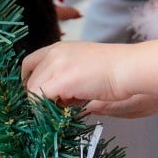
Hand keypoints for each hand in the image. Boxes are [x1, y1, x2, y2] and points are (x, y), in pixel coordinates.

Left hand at [22, 38, 157, 115]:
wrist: (130, 68)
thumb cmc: (117, 71)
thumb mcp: (87, 68)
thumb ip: (70, 79)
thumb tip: (61, 102)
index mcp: (62, 47)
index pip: (30, 63)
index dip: (30, 82)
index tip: (40, 98)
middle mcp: (55, 51)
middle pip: (28, 78)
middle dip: (36, 96)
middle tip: (55, 107)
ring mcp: (56, 63)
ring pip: (31, 91)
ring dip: (42, 105)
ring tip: (66, 108)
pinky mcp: (60, 79)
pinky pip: (38, 99)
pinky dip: (46, 110)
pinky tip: (66, 111)